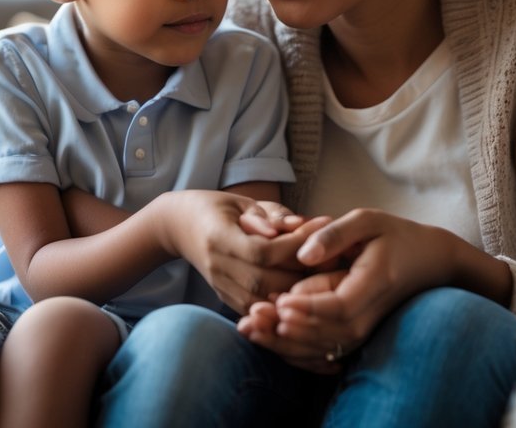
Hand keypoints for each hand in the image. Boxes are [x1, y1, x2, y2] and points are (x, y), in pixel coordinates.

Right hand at [156, 191, 329, 313]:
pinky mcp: (227, 300)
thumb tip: (299, 225)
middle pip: (267, 282)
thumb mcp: (242, 202)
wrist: (180, 228)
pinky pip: (260, 312)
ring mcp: (221, 288)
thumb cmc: (217, 208)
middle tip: (336, 260)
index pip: (263, 251)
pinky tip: (309, 296)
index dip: (295, 245)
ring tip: (329, 279)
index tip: (324, 229)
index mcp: (219, 238)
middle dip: (303, 273)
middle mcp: (218, 267)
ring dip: (298, 294)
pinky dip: (285, 307)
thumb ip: (271, 214)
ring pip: (265, 303)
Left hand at [238, 209, 476, 366]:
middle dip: (286, 330)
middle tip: (251, 318)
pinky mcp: (357, 333)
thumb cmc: (395, 234)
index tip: (278, 302)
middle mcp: (371, 313)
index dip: (308, 308)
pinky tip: (268, 338)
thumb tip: (302, 255)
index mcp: (375, 282)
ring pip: (323, 347)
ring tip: (250, 329)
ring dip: (284, 343)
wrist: (429, 261)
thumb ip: (334, 234)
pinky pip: (326, 349)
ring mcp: (366, 327)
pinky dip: (296, 348)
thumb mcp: (367, 220)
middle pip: (327, 335)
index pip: (340, 306)